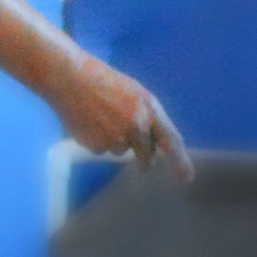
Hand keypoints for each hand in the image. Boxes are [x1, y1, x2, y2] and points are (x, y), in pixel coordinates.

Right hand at [54, 56, 189, 183]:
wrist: (69, 77)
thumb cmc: (101, 81)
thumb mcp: (133, 94)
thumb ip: (147, 117)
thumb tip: (153, 144)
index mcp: (149, 108)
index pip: (171, 140)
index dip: (181, 162)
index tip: (187, 179)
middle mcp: (137, 125)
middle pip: (147, 154)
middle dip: (144, 160)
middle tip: (141, 162)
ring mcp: (117, 137)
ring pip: (121, 151)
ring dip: (113, 140)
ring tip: (98, 115)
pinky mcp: (98, 145)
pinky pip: (101, 150)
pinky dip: (95, 140)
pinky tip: (87, 121)